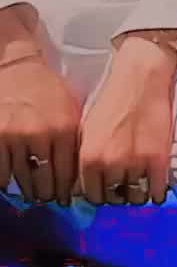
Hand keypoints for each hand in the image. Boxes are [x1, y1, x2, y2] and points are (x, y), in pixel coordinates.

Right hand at [0, 55, 81, 204]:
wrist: (15, 67)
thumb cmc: (47, 89)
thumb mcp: (71, 111)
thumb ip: (74, 142)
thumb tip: (78, 177)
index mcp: (62, 130)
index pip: (66, 176)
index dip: (65, 192)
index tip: (64, 199)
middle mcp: (38, 136)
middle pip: (43, 183)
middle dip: (46, 195)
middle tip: (47, 197)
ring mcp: (12, 137)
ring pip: (20, 181)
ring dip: (26, 190)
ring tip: (31, 192)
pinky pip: (0, 173)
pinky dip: (6, 180)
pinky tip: (12, 180)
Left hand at [78, 38, 176, 206]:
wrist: (141, 78)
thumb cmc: (112, 101)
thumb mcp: (87, 131)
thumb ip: (84, 160)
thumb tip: (83, 186)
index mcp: (88, 157)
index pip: (90, 195)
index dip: (98, 193)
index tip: (105, 189)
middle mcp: (109, 164)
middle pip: (113, 199)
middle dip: (118, 194)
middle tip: (124, 183)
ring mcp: (135, 163)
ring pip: (135, 199)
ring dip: (137, 194)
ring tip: (140, 182)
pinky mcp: (159, 160)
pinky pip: (157, 193)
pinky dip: (157, 192)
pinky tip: (156, 184)